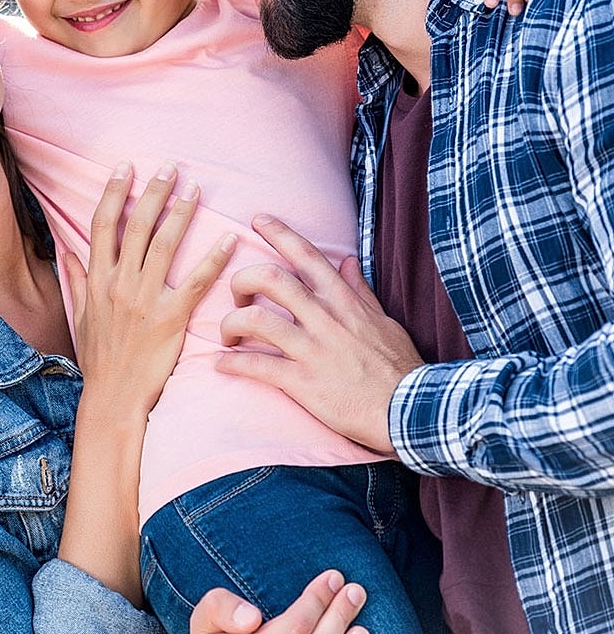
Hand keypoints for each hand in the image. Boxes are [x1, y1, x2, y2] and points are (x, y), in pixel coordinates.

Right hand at [62, 163, 237, 415]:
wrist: (114, 396)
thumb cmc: (99, 357)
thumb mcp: (80, 316)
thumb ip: (74, 280)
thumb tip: (66, 252)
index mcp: (96, 280)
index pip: (102, 225)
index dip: (114, 193)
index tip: (126, 167)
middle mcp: (118, 284)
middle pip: (135, 226)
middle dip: (153, 192)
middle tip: (169, 167)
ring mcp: (144, 300)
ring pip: (164, 245)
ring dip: (181, 213)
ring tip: (196, 189)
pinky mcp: (171, 319)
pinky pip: (196, 282)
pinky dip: (212, 259)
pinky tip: (227, 239)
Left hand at [214, 215, 420, 452]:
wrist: (410, 413)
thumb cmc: (398, 368)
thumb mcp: (384, 322)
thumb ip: (359, 291)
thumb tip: (347, 261)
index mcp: (343, 302)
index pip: (308, 256)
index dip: (280, 233)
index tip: (258, 219)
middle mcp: (324, 319)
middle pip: (270, 279)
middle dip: (242, 280)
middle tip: (236, 296)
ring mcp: (312, 349)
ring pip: (255, 320)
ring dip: (230, 324)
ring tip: (226, 335)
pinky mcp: (302, 381)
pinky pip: (255, 365)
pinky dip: (231, 363)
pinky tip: (222, 364)